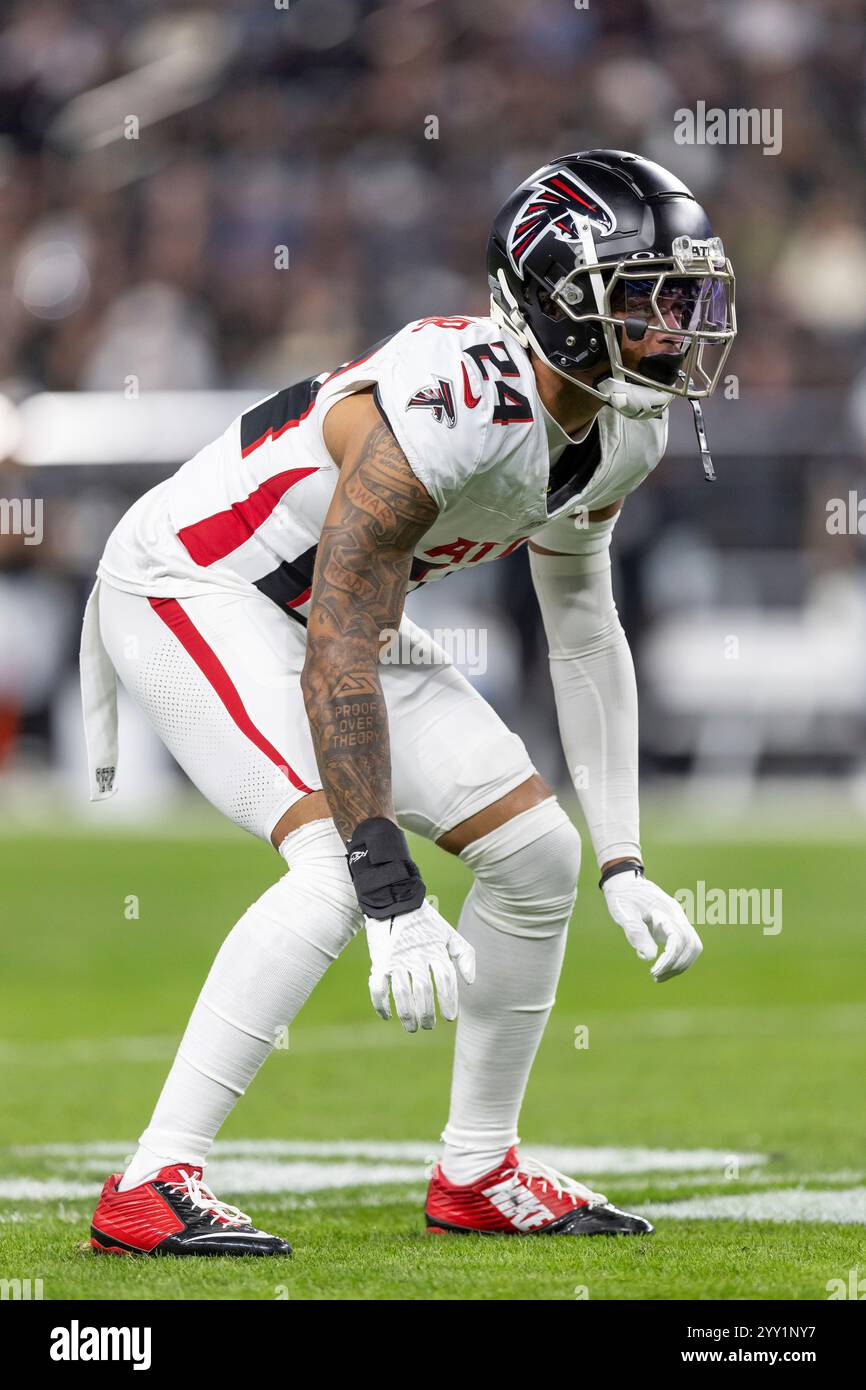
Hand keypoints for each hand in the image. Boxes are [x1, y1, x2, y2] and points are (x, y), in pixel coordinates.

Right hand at [365, 901, 475, 1031]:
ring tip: (412, 1027)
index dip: (449, 1001)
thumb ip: (464, 955)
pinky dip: (380, 1004)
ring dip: (407, 1014)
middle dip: (427, 1013)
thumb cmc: (426, 923)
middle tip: (429, 1025)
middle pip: (424, 991)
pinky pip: (378, 987)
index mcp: (435, 951)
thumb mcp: (450, 934)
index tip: (450, 1017)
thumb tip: (470, 983)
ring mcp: (396, 959)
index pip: (445, 981)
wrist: (395, 902)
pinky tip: (387, 1016)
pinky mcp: (379, 961)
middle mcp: (416, 956)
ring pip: (402, 993)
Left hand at [603, 872, 701, 981]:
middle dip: (676, 964)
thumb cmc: (622, 896)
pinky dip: (678, 960)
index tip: (653, 970)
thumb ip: (635, 932)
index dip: (669, 958)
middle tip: (655, 976)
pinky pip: (685, 945)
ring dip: (680, 964)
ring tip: (659, 976)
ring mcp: (678, 920)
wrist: (625, 882)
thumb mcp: (623, 912)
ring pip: (692, 947)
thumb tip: (649, 957)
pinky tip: (663, 969)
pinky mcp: (675, 926)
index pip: (678, 939)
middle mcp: (677, 915)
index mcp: (667, 910)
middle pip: (691, 945)